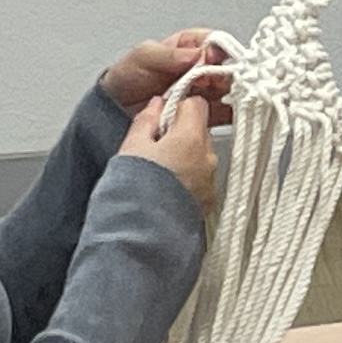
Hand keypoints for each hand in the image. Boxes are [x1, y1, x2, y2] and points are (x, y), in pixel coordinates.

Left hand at [105, 28, 228, 113]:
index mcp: (188, 47)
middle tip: (224, 85)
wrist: (113, 109)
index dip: (219, 51)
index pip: (214, 43)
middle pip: (225, 68)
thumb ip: (168, 54)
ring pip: (228, 90)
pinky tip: (232, 115)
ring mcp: (202, 92)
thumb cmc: (126, 78)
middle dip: (229, 75)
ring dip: (233, 95)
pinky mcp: (202, 113)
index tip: (215, 61)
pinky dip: (230, 114)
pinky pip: (222, 112)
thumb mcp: (142, 57)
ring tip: (232, 101)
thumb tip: (196, 53)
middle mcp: (199, 68)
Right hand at [128, 65, 227, 202]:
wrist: (141, 237)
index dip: (177, 107)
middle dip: (179, 133)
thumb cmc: (133, 193)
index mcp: (191, 138)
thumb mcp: (131, 147)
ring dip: (184, 157)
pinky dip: (187, 179)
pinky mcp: (207, 203)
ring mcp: (210, 182)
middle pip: (200, 130)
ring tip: (157, 173)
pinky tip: (165, 189)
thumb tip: (157, 105)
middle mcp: (208, 158)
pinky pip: (200, 180)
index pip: (196, 104)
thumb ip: (146, 120)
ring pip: (201, 156)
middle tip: (153, 147)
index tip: (160, 118)